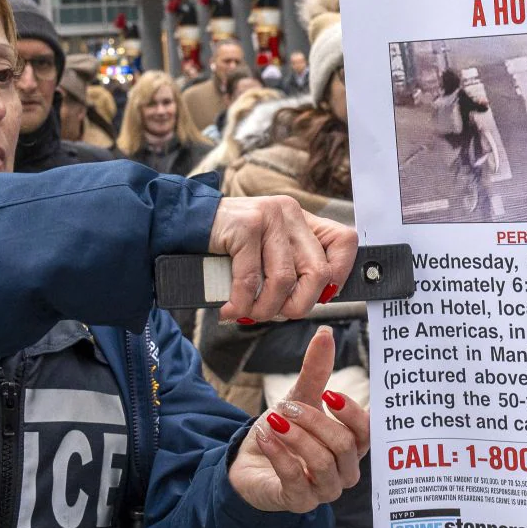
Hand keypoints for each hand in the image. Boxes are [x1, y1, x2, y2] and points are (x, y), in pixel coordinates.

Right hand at [209, 195, 357, 323]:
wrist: (181, 225)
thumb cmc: (227, 248)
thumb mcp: (268, 251)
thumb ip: (294, 267)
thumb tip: (324, 296)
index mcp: (302, 219)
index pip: (345, 241)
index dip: (340, 274)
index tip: (319, 295)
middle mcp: (290, 213)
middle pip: (318, 272)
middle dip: (297, 306)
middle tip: (274, 314)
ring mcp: (269, 216)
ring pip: (284, 281)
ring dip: (264, 309)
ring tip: (247, 313)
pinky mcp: (245, 226)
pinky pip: (251, 280)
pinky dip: (241, 304)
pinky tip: (229, 310)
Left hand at [227, 327, 370, 514]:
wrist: (248, 463)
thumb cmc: (283, 434)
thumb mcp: (299, 399)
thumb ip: (316, 372)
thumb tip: (325, 335)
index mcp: (352, 446)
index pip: (368, 433)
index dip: (355, 415)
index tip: (331, 395)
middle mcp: (345, 470)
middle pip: (344, 445)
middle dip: (315, 421)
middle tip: (288, 407)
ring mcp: (324, 490)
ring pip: (323, 462)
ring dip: (296, 436)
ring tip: (275, 420)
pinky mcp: (299, 502)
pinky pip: (295, 477)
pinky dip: (279, 452)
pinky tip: (265, 434)